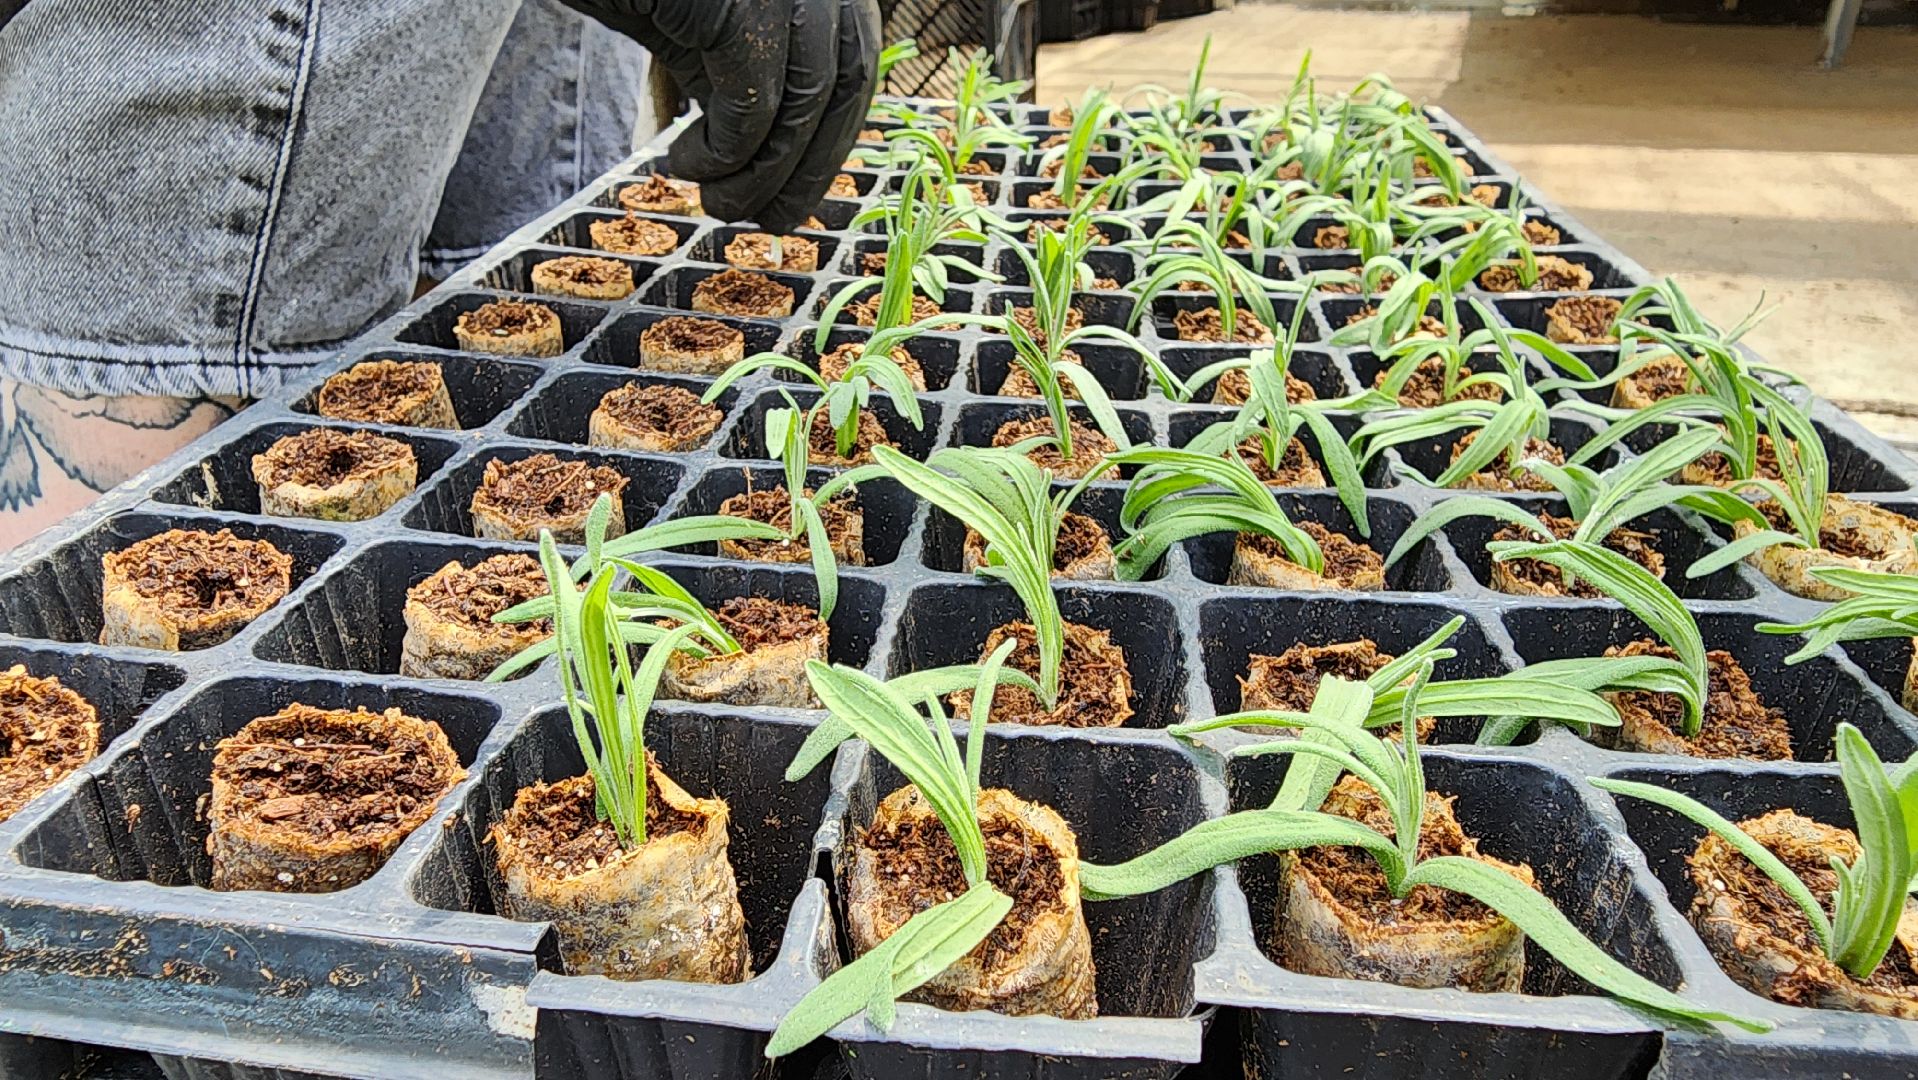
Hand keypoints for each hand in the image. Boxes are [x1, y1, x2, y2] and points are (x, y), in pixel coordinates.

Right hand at [561, 0, 880, 232]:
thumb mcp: (708, 37)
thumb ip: (750, 81)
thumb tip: (778, 166)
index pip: (853, 69)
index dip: (830, 141)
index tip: (797, 194)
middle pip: (843, 86)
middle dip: (809, 167)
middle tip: (766, 220)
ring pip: (803, 103)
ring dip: (760, 175)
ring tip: (715, 203)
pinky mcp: (742, 3)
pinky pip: (752, 106)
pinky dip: (722, 156)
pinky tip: (683, 166)